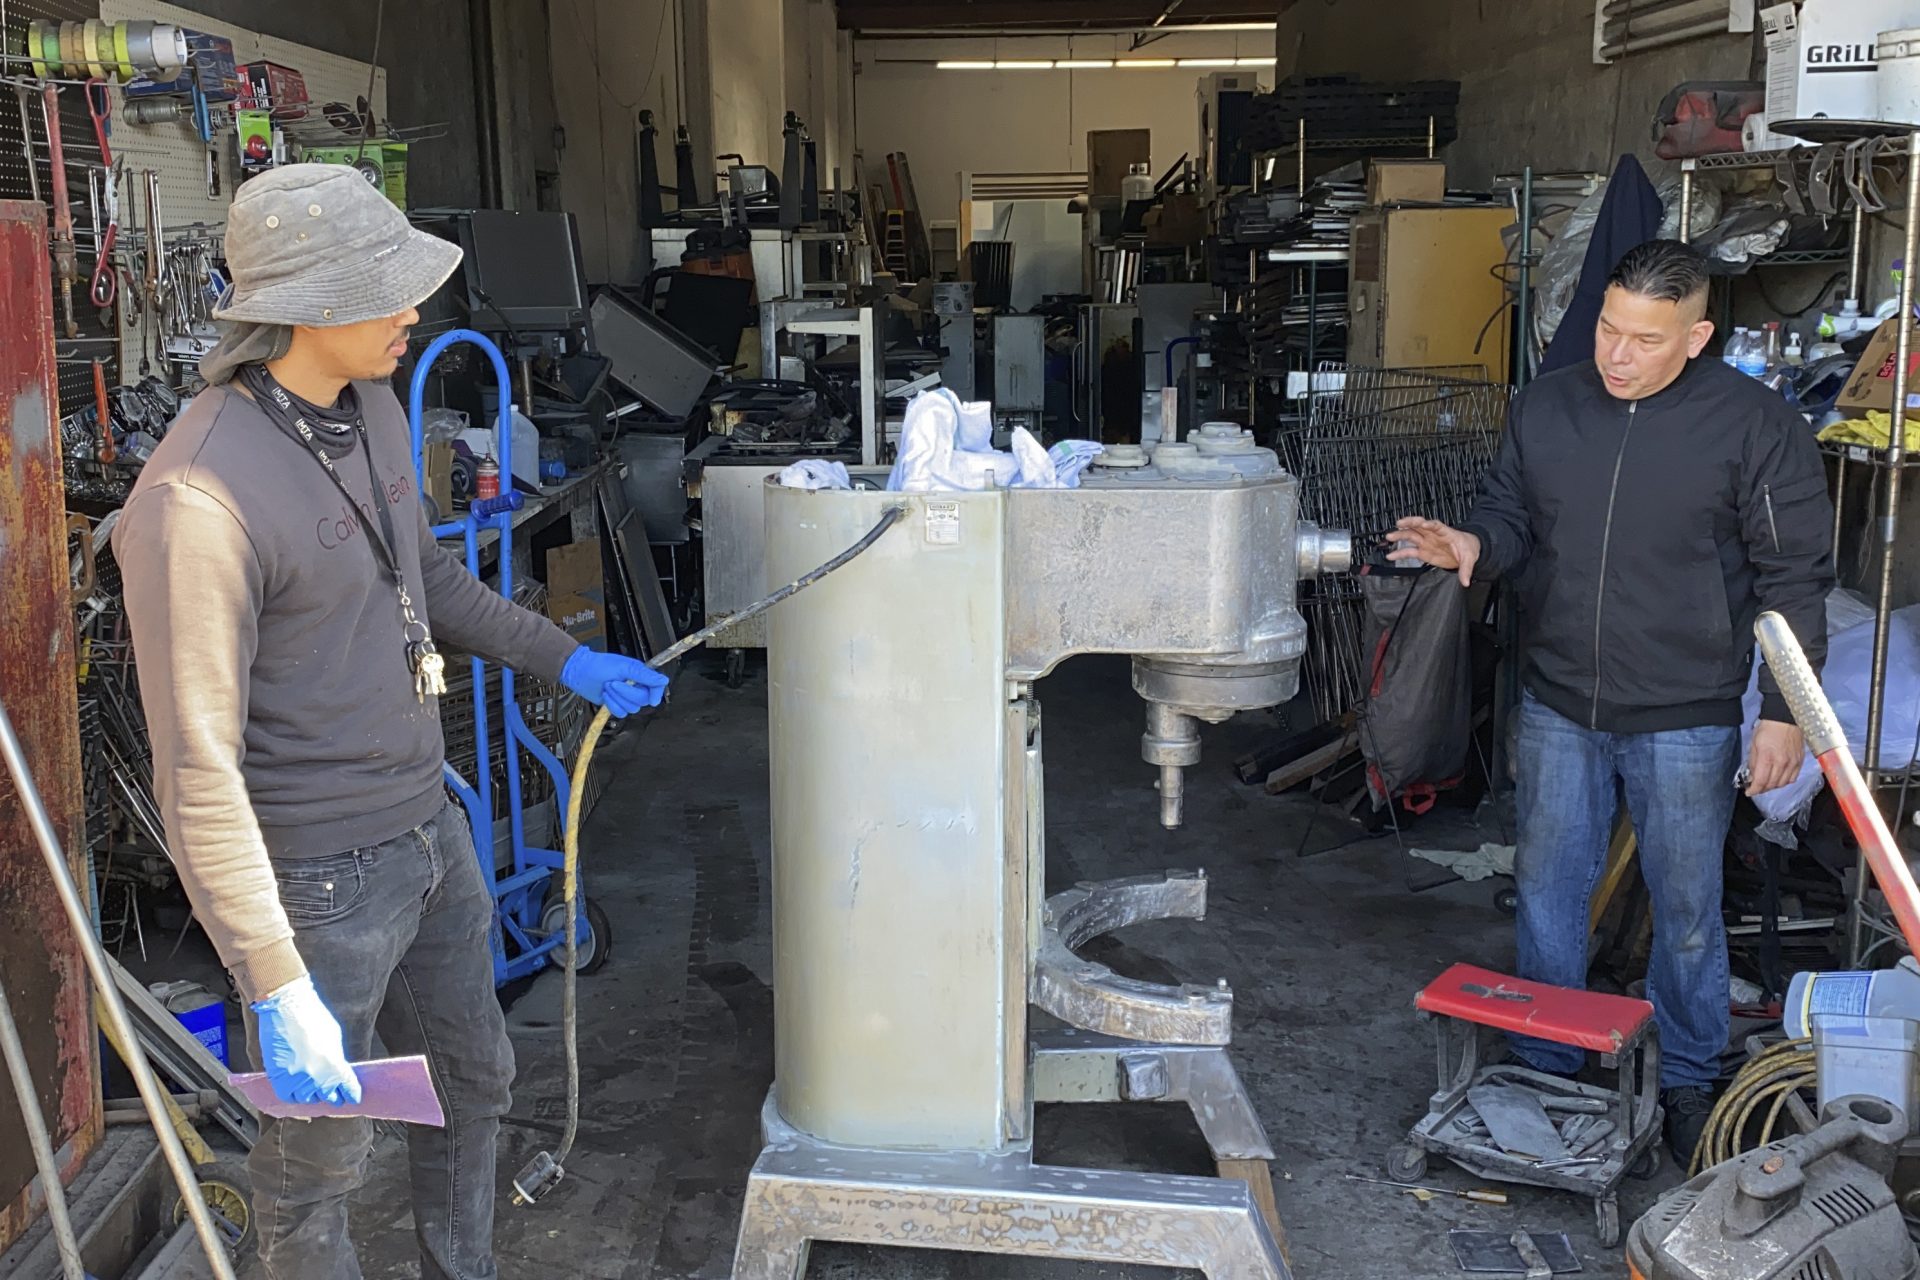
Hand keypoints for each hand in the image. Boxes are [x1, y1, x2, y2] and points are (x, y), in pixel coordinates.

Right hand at [251, 975, 360, 1105]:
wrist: (287, 1007)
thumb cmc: (312, 1017)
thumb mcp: (334, 1037)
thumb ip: (337, 1059)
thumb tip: (338, 1071)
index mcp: (334, 1065)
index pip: (348, 1089)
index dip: (352, 1094)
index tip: (353, 1098)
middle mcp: (316, 1077)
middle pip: (328, 1096)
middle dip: (332, 1094)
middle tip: (332, 1091)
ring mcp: (296, 1079)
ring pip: (307, 1098)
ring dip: (311, 1093)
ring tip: (312, 1084)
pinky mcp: (278, 1078)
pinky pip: (288, 1096)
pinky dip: (293, 1093)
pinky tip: (296, 1086)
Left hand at [560, 646, 667, 717]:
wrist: (579, 672)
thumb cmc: (598, 665)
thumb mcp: (624, 667)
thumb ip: (645, 675)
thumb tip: (663, 680)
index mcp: (640, 675)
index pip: (656, 687)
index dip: (657, 694)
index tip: (653, 700)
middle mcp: (635, 686)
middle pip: (642, 699)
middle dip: (626, 693)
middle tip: (613, 683)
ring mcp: (625, 696)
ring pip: (631, 708)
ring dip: (616, 698)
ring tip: (607, 687)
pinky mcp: (616, 704)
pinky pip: (621, 712)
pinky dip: (612, 705)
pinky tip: (605, 695)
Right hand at [1387, 517, 1482, 586]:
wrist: (1465, 551)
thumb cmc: (1467, 548)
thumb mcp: (1469, 558)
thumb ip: (1466, 570)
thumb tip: (1465, 582)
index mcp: (1445, 533)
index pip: (1436, 526)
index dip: (1429, 524)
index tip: (1423, 524)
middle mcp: (1433, 535)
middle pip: (1419, 526)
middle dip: (1409, 523)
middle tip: (1399, 523)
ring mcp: (1426, 542)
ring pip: (1411, 535)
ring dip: (1400, 535)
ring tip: (1389, 536)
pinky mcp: (1423, 551)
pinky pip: (1409, 551)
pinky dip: (1399, 553)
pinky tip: (1391, 555)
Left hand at [1747, 719, 1806, 795]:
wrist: (1786, 719)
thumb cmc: (1769, 728)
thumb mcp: (1754, 744)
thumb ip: (1753, 763)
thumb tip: (1752, 776)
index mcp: (1767, 757)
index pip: (1761, 781)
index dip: (1754, 790)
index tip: (1749, 792)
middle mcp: (1782, 762)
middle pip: (1772, 785)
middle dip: (1762, 789)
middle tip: (1756, 788)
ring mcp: (1792, 762)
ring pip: (1783, 783)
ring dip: (1773, 786)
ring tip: (1766, 783)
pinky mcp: (1799, 761)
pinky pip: (1793, 778)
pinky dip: (1785, 781)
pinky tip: (1779, 779)